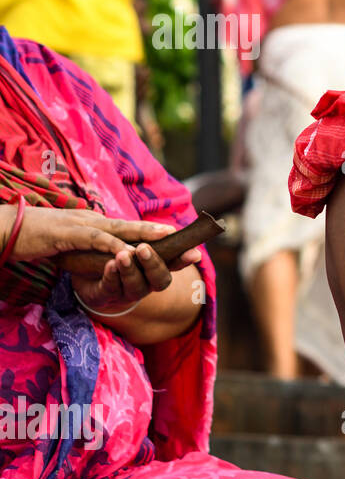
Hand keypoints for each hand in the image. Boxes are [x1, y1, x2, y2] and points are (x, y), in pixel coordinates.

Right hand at [2, 205, 176, 263]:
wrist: (6, 230)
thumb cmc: (37, 239)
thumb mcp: (71, 245)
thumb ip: (92, 249)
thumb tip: (112, 258)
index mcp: (96, 224)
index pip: (132, 231)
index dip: (158, 237)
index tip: (185, 244)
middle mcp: (93, 220)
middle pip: (134, 227)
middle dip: (164, 235)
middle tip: (192, 241)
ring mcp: (81, 224)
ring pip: (120, 229)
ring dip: (145, 234)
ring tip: (170, 239)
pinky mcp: (67, 233)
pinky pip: (94, 239)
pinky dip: (113, 245)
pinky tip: (129, 252)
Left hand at [69, 241, 201, 315]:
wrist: (82, 273)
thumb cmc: (115, 254)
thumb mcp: (132, 243)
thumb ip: (149, 237)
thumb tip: (172, 230)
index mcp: (156, 268)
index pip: (175, 264)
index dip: (184, 260)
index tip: (193, 253)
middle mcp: (147, 283)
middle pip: (159, 280)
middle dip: (153, 264)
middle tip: (144, 248)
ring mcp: (126, 292)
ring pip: (135, 286)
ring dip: (130, 270)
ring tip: (122, 255)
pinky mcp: (104, 296)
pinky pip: (110, 288)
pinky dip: (111, 276)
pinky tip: (109, 264)